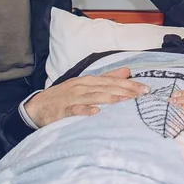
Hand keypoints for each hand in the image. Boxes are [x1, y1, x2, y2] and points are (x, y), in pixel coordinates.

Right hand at [24, 68, 146, 127]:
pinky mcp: (62, 110)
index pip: (112, 81)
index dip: (130, 85)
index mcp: (88, 81)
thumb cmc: (65, 96)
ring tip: (125, 101)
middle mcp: (82, 87)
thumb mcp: (86, 85)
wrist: (37, 106)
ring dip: (110, 98)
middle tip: (142, 95)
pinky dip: (85, 110)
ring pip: (93, 97)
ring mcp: (72, 98)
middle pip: (106, 87)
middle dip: (125, 90)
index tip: (146, 89)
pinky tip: (96, 112)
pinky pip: (75, 110)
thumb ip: (107, 78)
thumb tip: (127, 71)